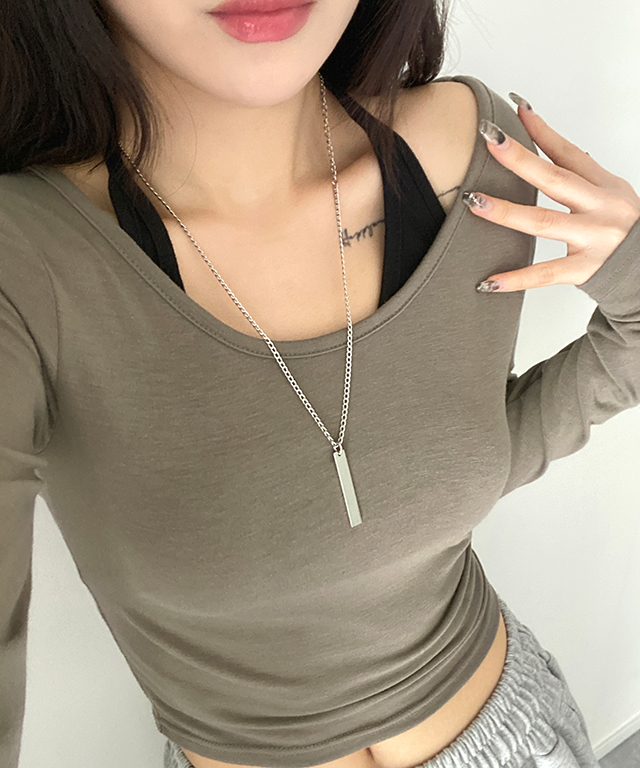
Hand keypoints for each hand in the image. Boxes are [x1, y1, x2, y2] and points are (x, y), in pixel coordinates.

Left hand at [462, 96, 639, 292]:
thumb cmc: (627, 230)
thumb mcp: (611, 194)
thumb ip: (581, 175)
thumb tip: (550, 143)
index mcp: (604, 186)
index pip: (568, 154)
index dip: (542, 131)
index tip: (517, 109)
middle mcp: (600, 208)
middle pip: (553, 179)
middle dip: (519, 159)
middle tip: (490, 140)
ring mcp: (593, 238)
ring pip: (542, 222)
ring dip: (504, 212)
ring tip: (474, 202)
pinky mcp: (585, 269)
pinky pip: (544, 274)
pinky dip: (515, 279)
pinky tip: (488, 282)